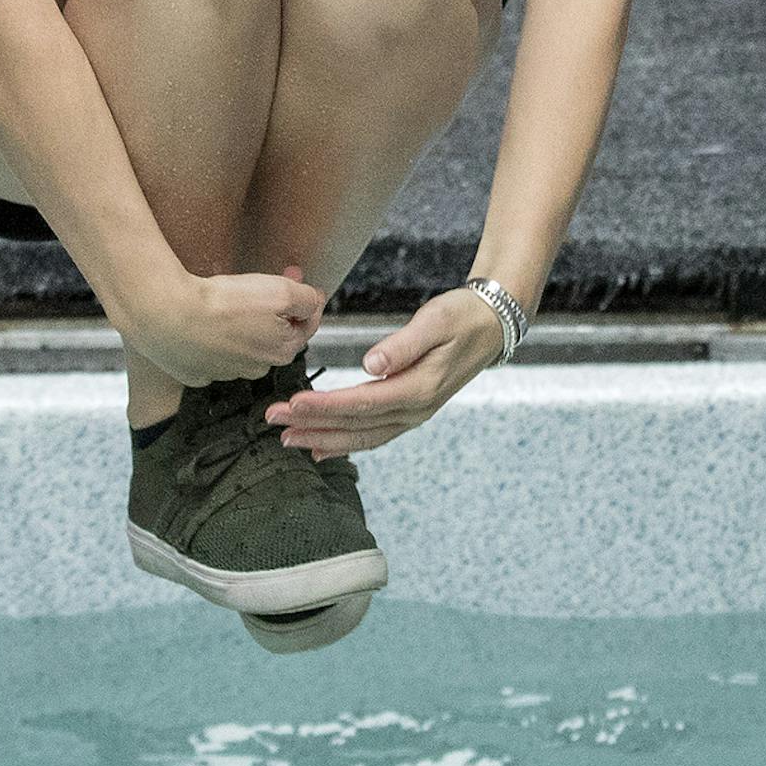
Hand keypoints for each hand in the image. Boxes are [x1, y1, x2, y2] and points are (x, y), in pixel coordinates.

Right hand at [118, 265, 323, 387]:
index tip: (303, 281)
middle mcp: (254, 368)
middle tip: (268, 282)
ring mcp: (221, 372)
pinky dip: (213, 332)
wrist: (167, 314)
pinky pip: (210, 348)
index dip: (308, 299)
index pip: (306, 325)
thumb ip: (306, 298)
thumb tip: (314, 300)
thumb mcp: (281, 291)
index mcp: (280, 351)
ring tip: (231, 296)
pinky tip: (205, 314)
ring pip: (242, 342)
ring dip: (243, 321)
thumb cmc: (224, 304)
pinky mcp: (194, 370)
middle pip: (274, 334)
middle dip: (276, 308)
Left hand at [264, 287, 505, 453]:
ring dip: (323, 439)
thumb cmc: (462, 317)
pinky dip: (345, 442)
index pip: (362, 403)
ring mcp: (414, 414)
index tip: (292, 403)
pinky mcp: (411, 410)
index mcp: (419, 389)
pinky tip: (321, 447)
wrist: (492, 325)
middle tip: (274, 421)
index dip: (325, 406)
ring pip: (362, 436)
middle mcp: (415, 410)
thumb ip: (403, 344)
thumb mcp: (436, 321)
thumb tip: (372, 364)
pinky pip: (373, 435)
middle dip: (312, 426)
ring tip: (288, 439)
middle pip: (356, 426)